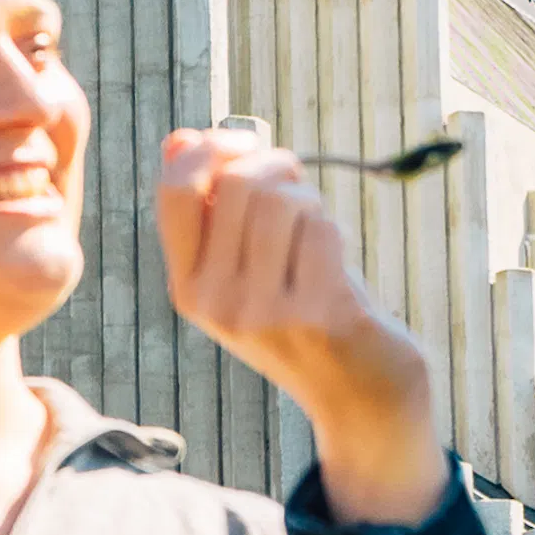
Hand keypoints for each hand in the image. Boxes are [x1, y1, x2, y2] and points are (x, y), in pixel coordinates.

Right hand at [153, 128, 444, 525]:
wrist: (361, 395)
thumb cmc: (304, 314)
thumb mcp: (243, 272)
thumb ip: (210, 212)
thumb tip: (180, 138)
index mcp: (188, 289)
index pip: (174, 192)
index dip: (208, 149)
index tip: (241, 142)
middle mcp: (216, 303)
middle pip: (235, 182)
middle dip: (275, 166)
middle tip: (296, 184)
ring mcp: (264, 312)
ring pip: (283, 200)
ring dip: (309, 200)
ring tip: (316, 231)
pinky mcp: (315, 314)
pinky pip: (322, 229)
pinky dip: (334, 231)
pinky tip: (335, 264)